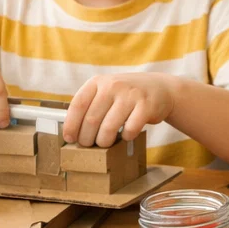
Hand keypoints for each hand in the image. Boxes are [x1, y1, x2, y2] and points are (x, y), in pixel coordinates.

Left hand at [64, 73, 179, 146]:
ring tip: (104, 144)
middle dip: (87, 138)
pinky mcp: (146, 105)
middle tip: (89, 145)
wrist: (159, 89)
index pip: (78, 104)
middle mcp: (113, 85)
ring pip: (109, 127)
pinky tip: (126, 135)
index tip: (70, 138)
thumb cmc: (126, 95)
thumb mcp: (106, 91)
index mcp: (98, 82)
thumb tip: (72, 132)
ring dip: (104, 141)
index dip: (71, 124)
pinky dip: (126, 137)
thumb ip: (90, 105)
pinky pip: (130, 129)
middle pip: (92, 119)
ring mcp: (130, 94)